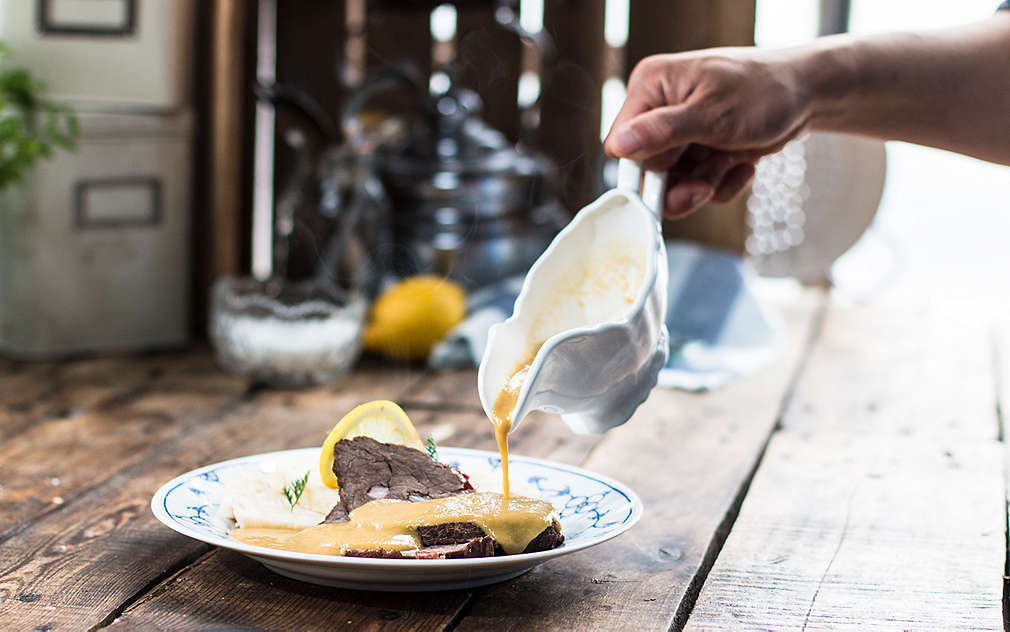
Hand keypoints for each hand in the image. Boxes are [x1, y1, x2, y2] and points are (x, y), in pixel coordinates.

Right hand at [604, 48, 811, 217]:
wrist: (809, 94)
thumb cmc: (764, 91)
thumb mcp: (712, 113)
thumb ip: (662, 131)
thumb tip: (619, 147)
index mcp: (651, 87)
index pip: (621, 144)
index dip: (644, 168)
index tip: (670, 180)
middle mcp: (659, 109)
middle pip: (647, 170)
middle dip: (681, 182)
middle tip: (709, 178)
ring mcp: (680, 133)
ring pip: (673, 184)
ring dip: (705, 185)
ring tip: (731, 164)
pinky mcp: (700, 151)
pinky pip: (697, 185)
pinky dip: (721, 184)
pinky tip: (742, 167)